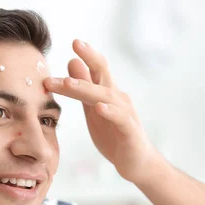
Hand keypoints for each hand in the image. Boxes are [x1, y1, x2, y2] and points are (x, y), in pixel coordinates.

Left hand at [43, 39, 161, 184]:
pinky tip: (99, 108)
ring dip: (87, 88)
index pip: (97, 69)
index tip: (74, 42)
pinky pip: (120, 119)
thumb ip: (83, 88)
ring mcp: (125, 114)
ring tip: (69, 82)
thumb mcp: (93, 109)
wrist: (135, 163)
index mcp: (107, 93)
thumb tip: (72, 62)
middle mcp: (117, 98)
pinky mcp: (129, 132)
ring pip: (105, 96)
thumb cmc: (114, 135)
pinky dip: (110, 112)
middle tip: (75, 44)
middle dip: (90, 58)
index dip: (87, 55)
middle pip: (103, 75)